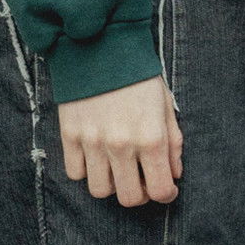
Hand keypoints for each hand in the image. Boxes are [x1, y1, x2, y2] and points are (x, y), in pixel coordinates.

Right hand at [56, 74, 182, 206]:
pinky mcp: (70, 136)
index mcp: (151, 138)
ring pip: (100, 191)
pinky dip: (86, 171)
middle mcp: (121, 145)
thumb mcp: (165, 105)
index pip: (160, 191)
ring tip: (118, 167)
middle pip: (129, 198)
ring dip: (112, 184)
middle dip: (140, 193)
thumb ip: (173, 142)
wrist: (102, 46)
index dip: (167, 195)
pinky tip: (96, 156)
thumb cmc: (138, 75)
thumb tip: (174, 173)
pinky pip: (75, 173)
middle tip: (142, 179)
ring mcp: (93, 143)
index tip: (167, 188)